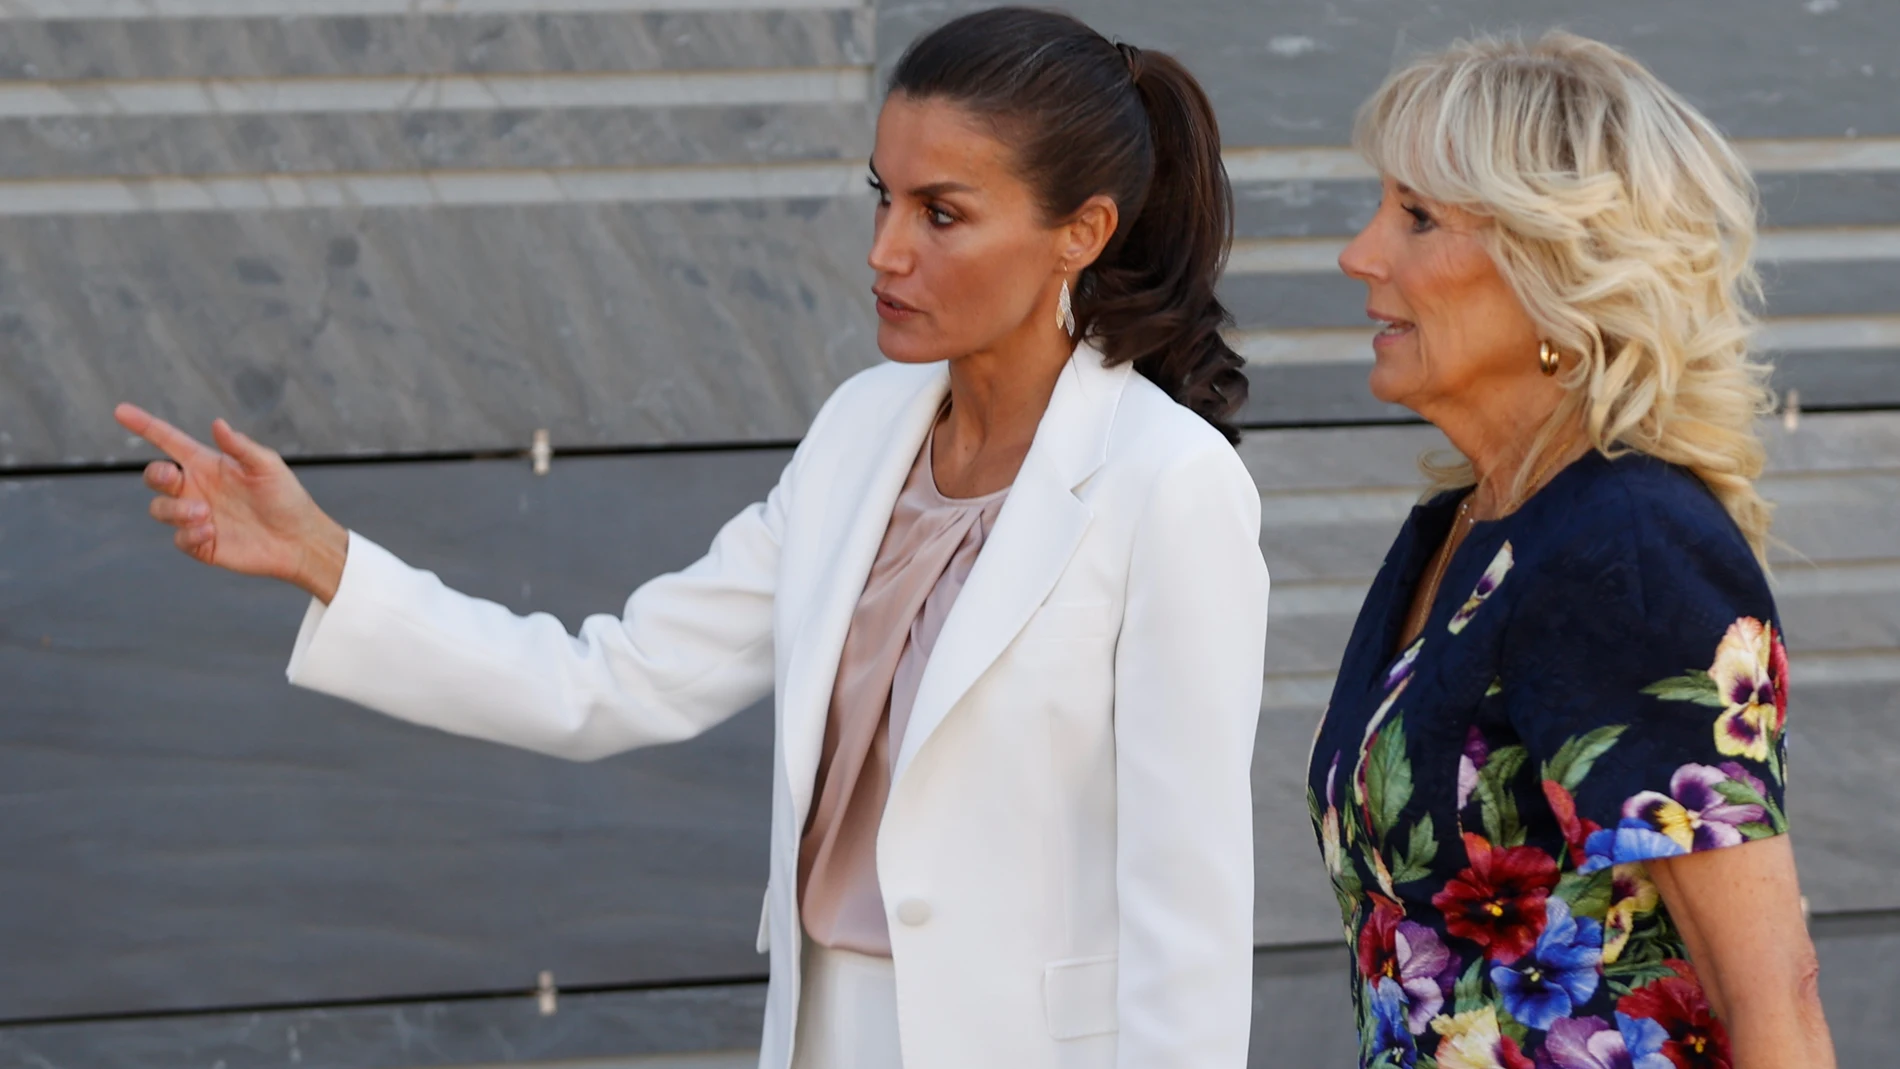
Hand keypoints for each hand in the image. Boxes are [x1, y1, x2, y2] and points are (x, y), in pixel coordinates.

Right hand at [114, 403, 348, 602]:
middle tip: (175, 478)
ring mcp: (196, 517)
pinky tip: (212, 532)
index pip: (169, 442)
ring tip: (207, 514)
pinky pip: (178, 539)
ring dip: (176, 510)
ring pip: (159, 508)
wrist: (300, 540)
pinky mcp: (201, 544)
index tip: (121, 411)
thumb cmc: (287, 498)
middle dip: (155, 474)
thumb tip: (217, 424)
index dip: (145, 425)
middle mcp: (197, 488)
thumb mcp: (268, 467)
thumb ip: (241, 447)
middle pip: (154, 476)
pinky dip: (189, 534)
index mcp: (208, 465)